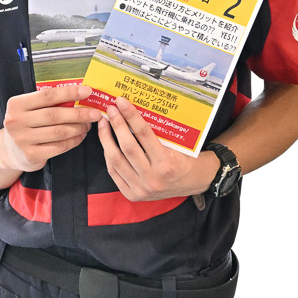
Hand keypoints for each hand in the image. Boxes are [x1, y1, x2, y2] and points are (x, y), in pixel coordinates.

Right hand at [0, 83, 100, 173]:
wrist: (9, 150)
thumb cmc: (25, 124)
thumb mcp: (29, 109)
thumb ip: (48, 103)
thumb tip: (80, 95)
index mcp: (16, 104)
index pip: (47, 95)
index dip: (69, 93)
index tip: (87, 91)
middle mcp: (16, 121)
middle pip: (55, 115)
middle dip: (79, 114)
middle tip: (95, 113)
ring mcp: (23, 140)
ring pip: (59, 132)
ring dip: (79, 128)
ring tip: (88, 125)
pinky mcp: (31, 155)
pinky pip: (59, 147)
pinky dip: (74, 141)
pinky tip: (80, 136)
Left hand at [100, 96, 218, 200]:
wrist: (194, 183)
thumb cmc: (186, 159)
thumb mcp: (178, 145)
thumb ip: (157, 133)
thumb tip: (133, 111)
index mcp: (167, 163)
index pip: (144, 134)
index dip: (130, 116)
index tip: (121, 102)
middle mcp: (153, 178)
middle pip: (127, 146)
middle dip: (116, 125)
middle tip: (111, 110)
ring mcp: (141, 189)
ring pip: (116, 160)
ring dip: (106, 139)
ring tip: (104, 124)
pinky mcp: (132, 195)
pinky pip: (114, 172)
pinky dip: (108, 155)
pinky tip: (107, 142)